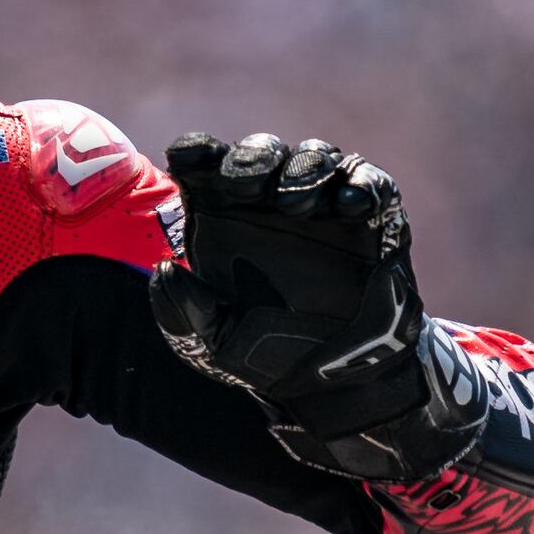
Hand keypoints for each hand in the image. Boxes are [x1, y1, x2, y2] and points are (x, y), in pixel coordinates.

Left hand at [151, 133, 448, 469]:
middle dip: (251, 158)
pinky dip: (360, 185)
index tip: (187, 158)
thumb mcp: (213, 342)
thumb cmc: (269, 354)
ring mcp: (322, 204)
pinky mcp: (371, 215)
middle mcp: (269, 202)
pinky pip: (368, 183)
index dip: (195, 151)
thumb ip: (181, 310)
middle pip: (258, 152)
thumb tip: (162, 270)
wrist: (337, 382)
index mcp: (223, 217)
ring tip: (296, 204)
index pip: (204, 164)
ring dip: (303, 170)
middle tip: (248, 185)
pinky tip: (348, 205)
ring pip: (313, 157)